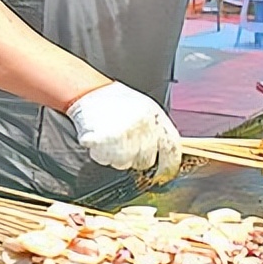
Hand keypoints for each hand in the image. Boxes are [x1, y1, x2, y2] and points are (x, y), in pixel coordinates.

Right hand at [64, 82, 181, 185]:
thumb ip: (156, 130)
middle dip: (135, 158)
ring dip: (117, 157)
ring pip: (125, 163)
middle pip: (146, 161)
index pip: (171, 150)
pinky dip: (102, 154)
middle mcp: (145, 128)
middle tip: (125, 145)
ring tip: (112, 139)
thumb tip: (163, 151)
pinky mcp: (107, 140)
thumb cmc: (116, 100)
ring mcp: (127, 135)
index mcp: (157, 119)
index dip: (169, 165)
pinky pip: (107, 159)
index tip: (164, 172)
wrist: (91, 91)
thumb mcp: (146, 109)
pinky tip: (101, 142)